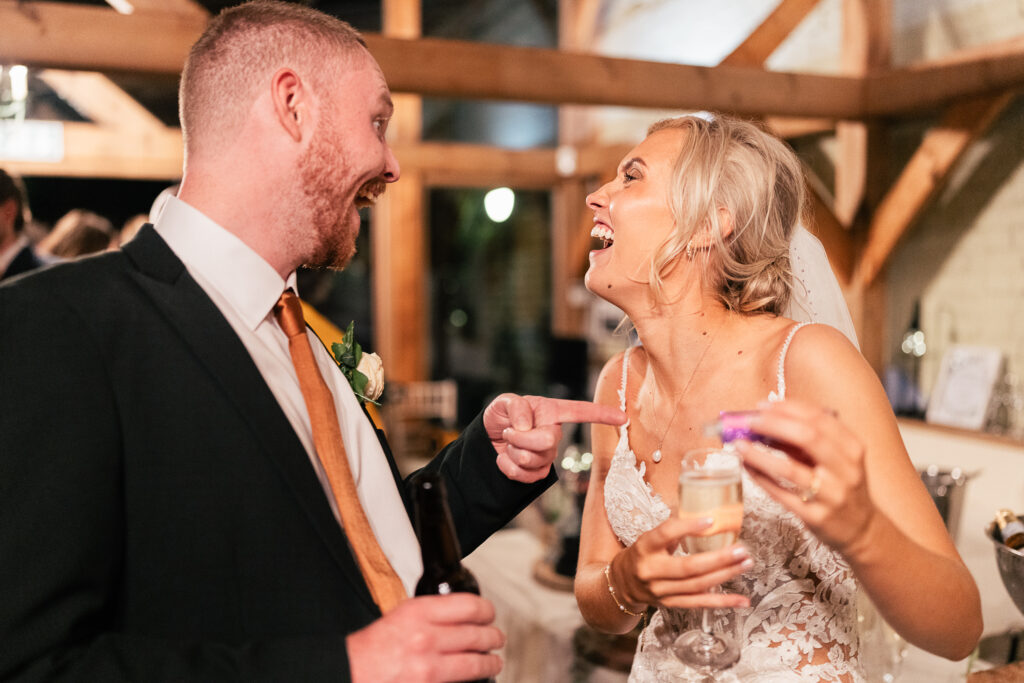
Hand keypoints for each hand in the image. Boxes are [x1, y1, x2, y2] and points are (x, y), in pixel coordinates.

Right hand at [346, 594, 503, 682]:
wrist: (350, 673)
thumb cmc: (370, 650)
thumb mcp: (400, 616)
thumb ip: (429, 614)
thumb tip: (459, 616)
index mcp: (419, 613)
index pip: (469, 606)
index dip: (486, 611)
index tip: (489, 614)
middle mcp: (426, 638)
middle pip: (478, 634)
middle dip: (493, 637)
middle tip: (497, 639)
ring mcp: (429, 667)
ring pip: (476, 662)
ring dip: (490, 662)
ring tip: (494, 661)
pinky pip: (462, 681)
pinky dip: (474, 678)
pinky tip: (478, 677)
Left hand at [483, 394, 625, 482]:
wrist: (489, 440)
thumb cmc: (501, 417)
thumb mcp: (503, 402)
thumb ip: (516, 407)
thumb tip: (527, 426)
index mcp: (551, 411)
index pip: (580, 411)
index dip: (602, 414)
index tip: (623, 417)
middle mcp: (553, 432)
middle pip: (548, 441)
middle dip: (523, 439)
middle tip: (509, 433)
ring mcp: (548, 454)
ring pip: (535, 460)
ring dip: (513, 452)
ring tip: (507, 442)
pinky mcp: (539, 472)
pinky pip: (527, 476)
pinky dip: (508, 468)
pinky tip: (504, 458)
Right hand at [611, 517, 751, 610]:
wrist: (622, 583)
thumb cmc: (643, 554)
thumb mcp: (651, 538)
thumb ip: (674, 530)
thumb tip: (708, 516)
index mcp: (645, 547)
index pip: (666, 534)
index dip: (688, 527)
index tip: (711, 520)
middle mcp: (651, 570)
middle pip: (688, 566)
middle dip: (718, 559)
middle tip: (741, 549)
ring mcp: (661, 591)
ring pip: (697, 585)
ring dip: (725, 575)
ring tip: (746, 563)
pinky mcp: (671, 604)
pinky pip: (700, 604)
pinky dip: (723, 602)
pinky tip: (742, 600)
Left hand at [735, 399, 876, 555]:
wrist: (861, 529)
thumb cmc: (840, 485)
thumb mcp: (834, 459)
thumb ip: (806, 440)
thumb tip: (766, 421)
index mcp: (852, 448)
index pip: (820, 418)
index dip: (788, 408)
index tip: (764, 405)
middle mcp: (846, 470)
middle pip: (808, 437)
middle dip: (774, 425)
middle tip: (749, 421)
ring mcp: (832, 495)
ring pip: (789, 469)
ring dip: (759, 454)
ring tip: (739, 444)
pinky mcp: (816, 517)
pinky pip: (781, 494)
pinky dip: (760, 478)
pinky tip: (747, 467)